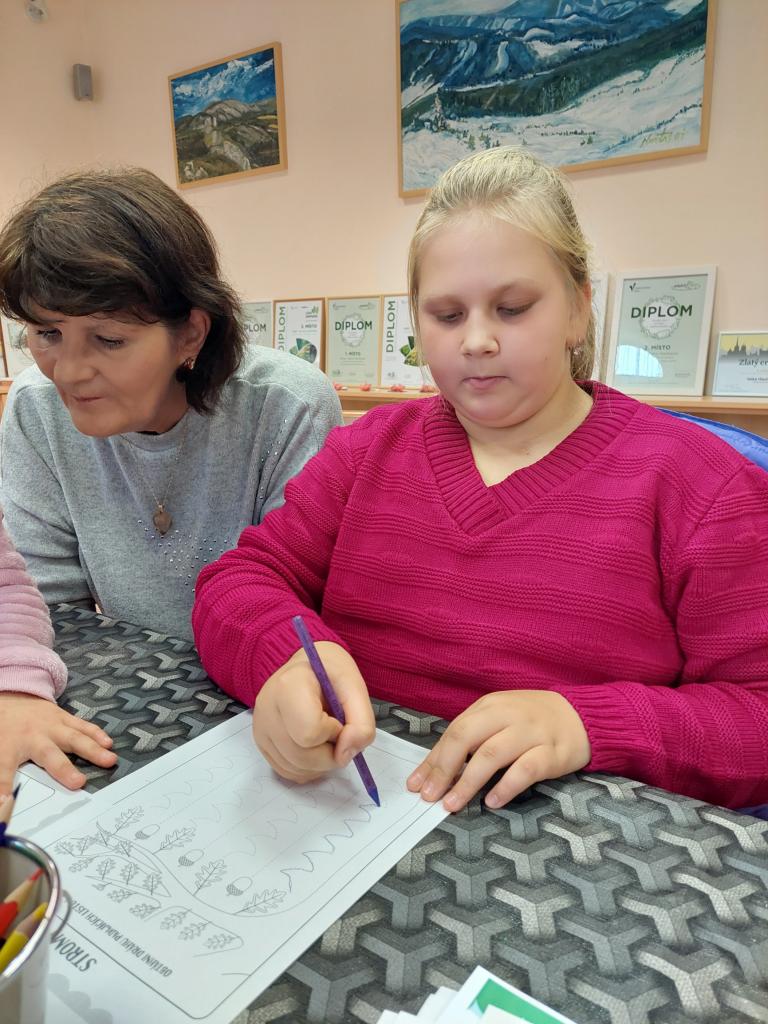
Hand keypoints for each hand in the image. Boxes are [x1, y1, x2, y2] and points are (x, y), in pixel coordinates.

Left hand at [0, 692, 116, 793]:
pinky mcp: (63, 718)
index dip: (4, 787)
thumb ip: (0, 775)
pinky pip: (81, 726)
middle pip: (48, 754)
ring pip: (72, 738)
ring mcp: (50, 726)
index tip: (5, 804)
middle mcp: (32, 736)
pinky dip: (96, 734)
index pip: (2, 771)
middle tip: (78, 783)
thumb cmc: (2, 728)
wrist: (10, 698)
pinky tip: (108, 743)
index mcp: (7, 747)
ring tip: (108, 760)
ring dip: (92, 750)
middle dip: (63, 769)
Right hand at [253, 642, 375, 783]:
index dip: (334, 733)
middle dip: (330, 755)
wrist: (306, 667)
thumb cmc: (330, 674)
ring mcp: (260, 728)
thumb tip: (346, 755)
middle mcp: (267, 709)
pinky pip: (286, 771)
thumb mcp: (355, 688)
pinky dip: (307, 769)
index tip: (338, 718)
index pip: (310, 733)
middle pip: (301, 757)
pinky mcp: (260, 743)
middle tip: (338, 735)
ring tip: (326, 739)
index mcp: (288, 686)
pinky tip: (314, 749)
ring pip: (294, 769)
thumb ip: (362, 723)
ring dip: (320, 765)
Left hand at [407, 690, 589, 812]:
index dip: (433, 759)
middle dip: (444, 769)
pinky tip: (492, 802)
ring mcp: (530, 732)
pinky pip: (525, 770)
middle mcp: (507, 715)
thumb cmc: (532, 721)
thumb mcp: (500, 719)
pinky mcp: (552, 753)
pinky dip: (506, 786)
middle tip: (430, 796)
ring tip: (452, 804)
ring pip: (492, 754)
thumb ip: (473, 737)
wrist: (581, 716)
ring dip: (468, 781)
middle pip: (467, 737)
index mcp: (490, 706)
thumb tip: (437, 769)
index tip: (416, 784)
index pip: (454, 731)